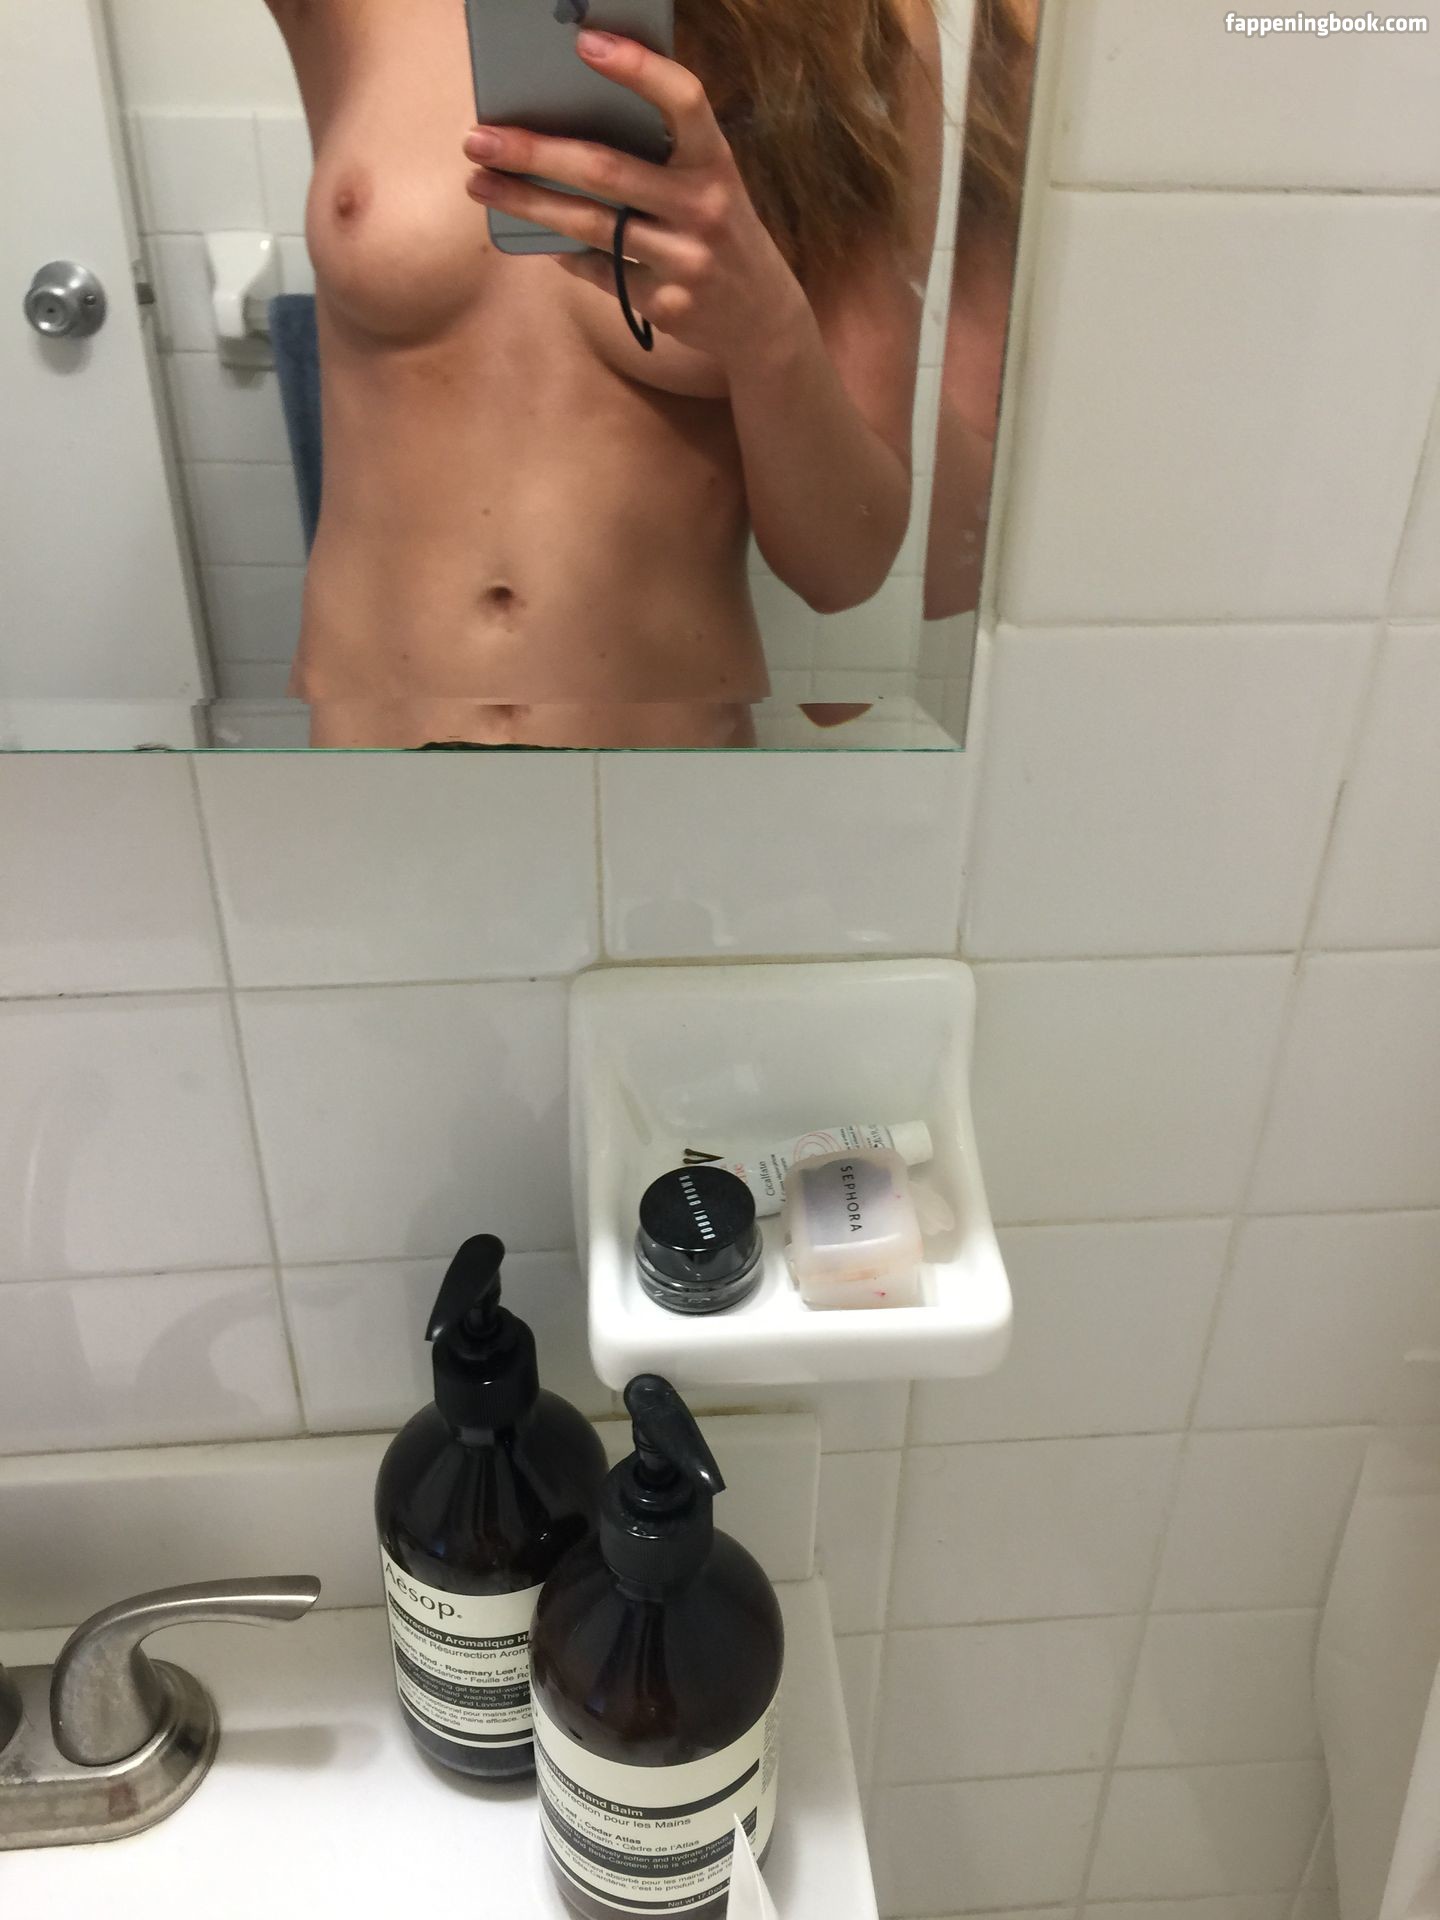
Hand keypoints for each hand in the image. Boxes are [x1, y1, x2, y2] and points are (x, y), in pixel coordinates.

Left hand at [463, 30, 807, 366]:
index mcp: (715, 161)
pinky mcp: (664, 304)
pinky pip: (596, 270)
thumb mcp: (706, 181)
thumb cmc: (716, 230)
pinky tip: (538, 238)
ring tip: (480, 183)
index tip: (585, 41)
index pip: (683, 101)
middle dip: (534, 152)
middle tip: (479, 137)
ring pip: (588, 225)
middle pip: (605, 170)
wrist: (762, 317)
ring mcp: (684, 260)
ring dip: (526, 202)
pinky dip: (564, 252)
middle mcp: (704, 208)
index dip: (637, 68)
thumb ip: (660, 151)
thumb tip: (569, 119)